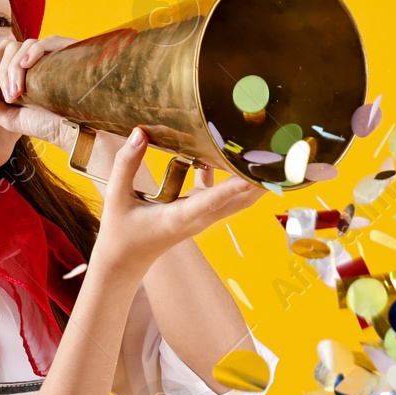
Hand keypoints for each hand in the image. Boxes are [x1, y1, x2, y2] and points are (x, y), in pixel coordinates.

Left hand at [0, 34, 79, 151]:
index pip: (4, 48)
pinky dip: (33, 51)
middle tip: (11, 95)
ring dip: (16, 68)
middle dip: (5, 70)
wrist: (73, 132)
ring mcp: (54, 55)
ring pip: (26, 44)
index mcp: (23, 68)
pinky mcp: (69, 54)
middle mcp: (38, 59)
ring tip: (20, 92)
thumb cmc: (44, 125)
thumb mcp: (7, 118)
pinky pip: (47, 42)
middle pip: (12, 45)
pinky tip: (27, 66)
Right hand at [90, 126, 266, 277]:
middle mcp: (198, 219)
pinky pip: (224, 195)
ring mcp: (203, 218)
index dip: (236, 186)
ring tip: (269, 152)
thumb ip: (127, 164)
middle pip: (239, 201)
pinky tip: (228, 153)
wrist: (125, 261)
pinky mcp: (201, 214)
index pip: (213, 200)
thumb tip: (139, 133)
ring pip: (238, 200)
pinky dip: (232, 178)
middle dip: (259, 181)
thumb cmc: (121, 231)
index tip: (257, 174)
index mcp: (179, 217)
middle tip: (278, 155)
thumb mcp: (117, 197)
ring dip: (254, 180)